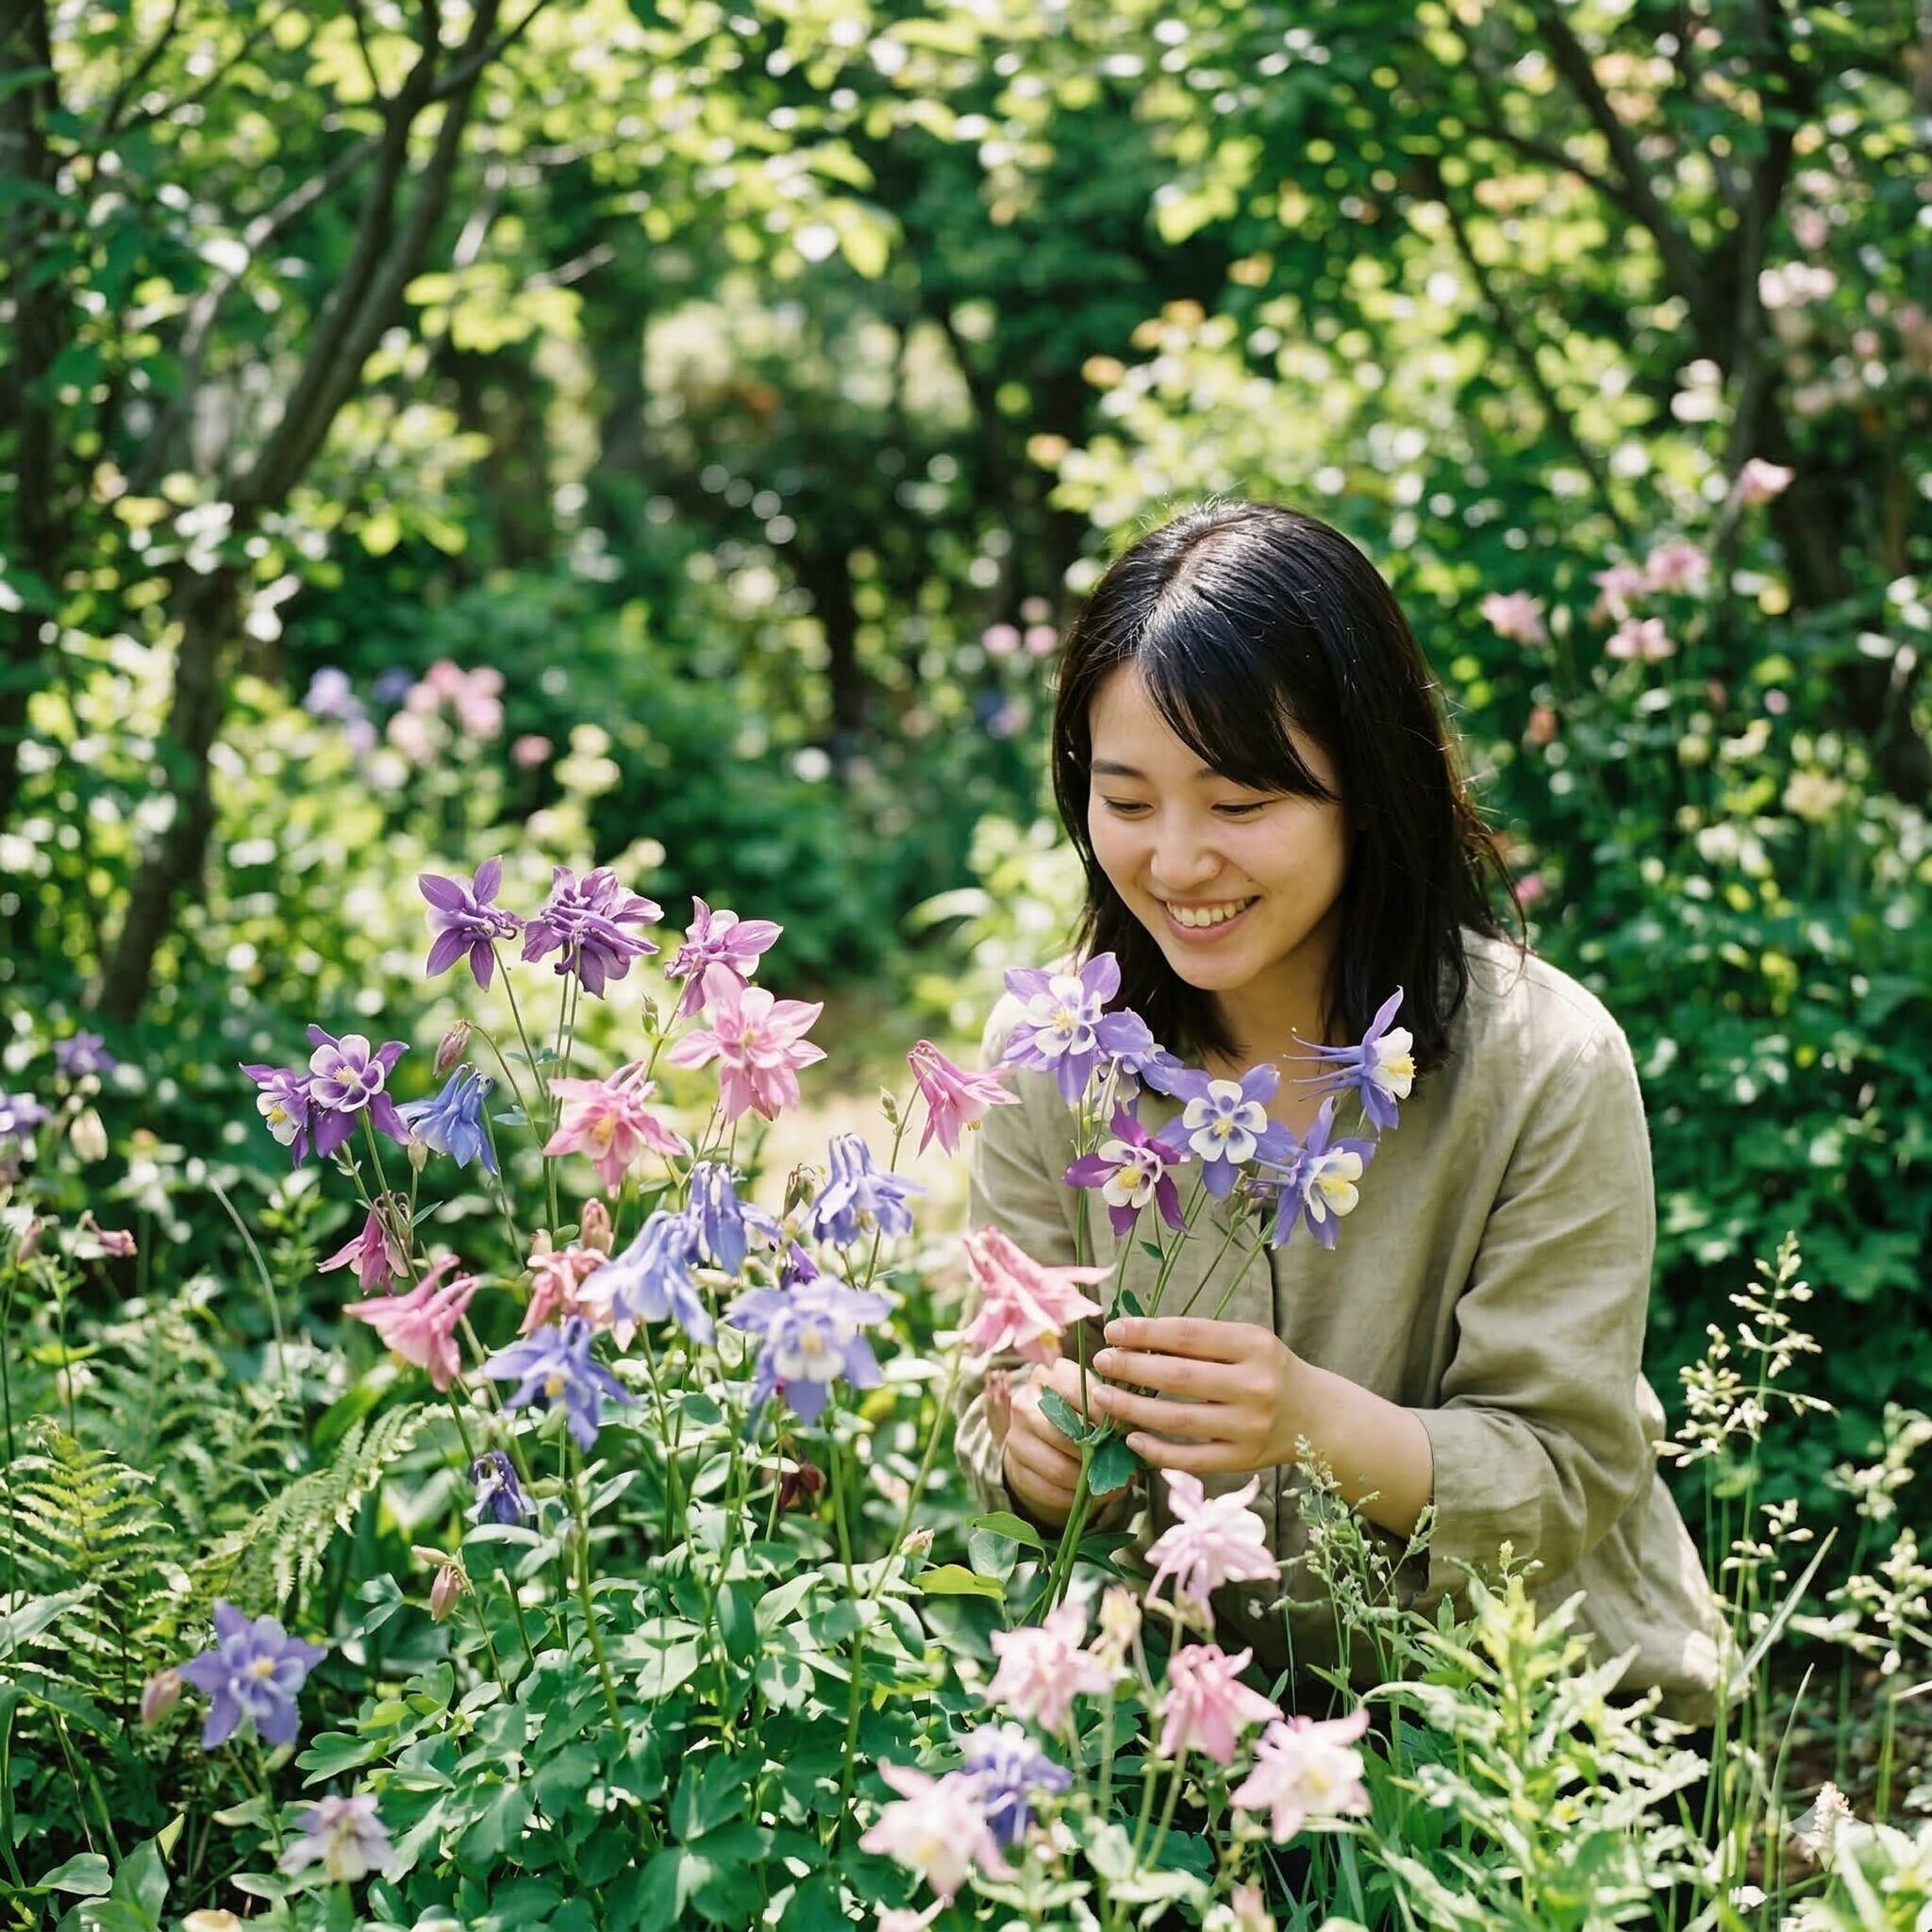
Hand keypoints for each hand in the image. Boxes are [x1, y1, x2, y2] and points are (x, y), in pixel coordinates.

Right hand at [1000, 1355, 1130, 1527]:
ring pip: (1056, 1467)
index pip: (1076, 1391)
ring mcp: (1016, 1436)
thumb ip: (1109, 1409)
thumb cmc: (1075, 1414)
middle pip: (1065, 1433)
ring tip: (1111, 1485)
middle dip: (1097, 1454)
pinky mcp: (1014, 1467)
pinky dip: (1074, 1497)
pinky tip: (1091, 1495)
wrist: (1039, 1438)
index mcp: (1047, 1377)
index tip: (1123, 1432)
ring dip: (1088, 1481)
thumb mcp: (1089, 1401)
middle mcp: (1025, 1402)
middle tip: (1120, 1466)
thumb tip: (1131, 1433)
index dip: (1103, 1413)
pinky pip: (1047, 1490)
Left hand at [1087, 1317, 1305, 1475]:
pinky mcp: (1243, 1460)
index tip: (1114, 1329)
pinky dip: (1156, 1451)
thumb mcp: (1247, 1342)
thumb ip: (1201, 1340)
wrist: (1317, 1416)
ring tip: (1103, 1396)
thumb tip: (1135, 1338)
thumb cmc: (1269, 1370)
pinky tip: (1131, 1438)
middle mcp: (1255, 1386)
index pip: (1189, 1334)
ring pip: (1178, 1419)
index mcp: (1255, 1345)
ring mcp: (1249, 1427)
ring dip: (1133, 1408)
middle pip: (1179, 1376)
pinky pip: (1191, 1459)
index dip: (1146, 1332)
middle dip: (1132, 1367)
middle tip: (1101, 1361)